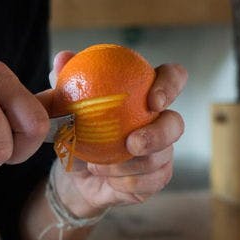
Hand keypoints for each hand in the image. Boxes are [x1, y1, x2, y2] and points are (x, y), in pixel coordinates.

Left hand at [39, 51, 187, 215]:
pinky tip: (107, 179)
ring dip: (128, 165)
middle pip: (176, 124)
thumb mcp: (63, 106)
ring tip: (97, 166)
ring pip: (160, 159)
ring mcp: (162, 151)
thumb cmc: (76, 131)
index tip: (153, 100)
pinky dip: (126, 182)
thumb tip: (63, 57)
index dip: (171, 85)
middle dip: (159, 135)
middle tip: (132, 143)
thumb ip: (64, 81)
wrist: (74, 173)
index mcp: (146, 93)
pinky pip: (151, 182)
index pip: (173, 78)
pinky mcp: (156, 178)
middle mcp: (160, 121)